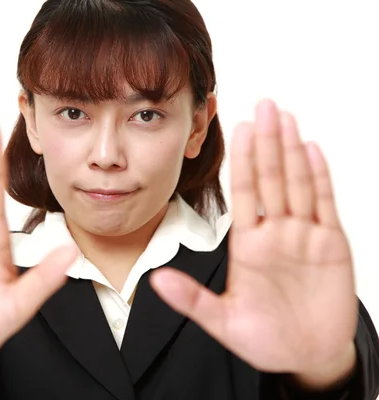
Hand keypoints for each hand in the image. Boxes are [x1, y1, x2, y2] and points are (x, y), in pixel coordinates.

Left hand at [151, 100, 357, 380]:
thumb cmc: (264, 338)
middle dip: (267, 143)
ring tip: (285, 118)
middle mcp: (275, 233)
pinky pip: (325, 206)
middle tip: (264, 105)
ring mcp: (304, 237)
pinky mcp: (331, 246)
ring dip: (292, 151)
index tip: (236, 128)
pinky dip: (320, 179)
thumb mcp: (222, 321)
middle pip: (271, 179)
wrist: (306, 357)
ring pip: (298, 184)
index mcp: (247, 245)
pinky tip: (312, 151)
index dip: (243, 161)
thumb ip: (191, 299)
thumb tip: (154, 281)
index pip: (244, 193)